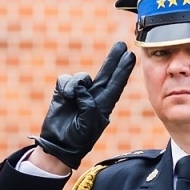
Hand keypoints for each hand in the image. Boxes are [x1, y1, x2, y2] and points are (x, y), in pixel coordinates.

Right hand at [30, 41, 135, 167]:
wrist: (58, 144)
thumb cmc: (78, 138)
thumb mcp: (88, 123)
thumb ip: (87, 103)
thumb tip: (80, 88)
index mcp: (104, 105)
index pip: (116, 84)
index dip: (123, 70)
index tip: (131, 56)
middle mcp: (93, 96)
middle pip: (106, 74)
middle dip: (113, 59)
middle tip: (122, 45)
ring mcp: (78, 93)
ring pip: (82, 77)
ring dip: (77, 84)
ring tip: (71, 98)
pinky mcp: (64, 92)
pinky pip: (66, 80)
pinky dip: (65, 87)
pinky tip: (65, 97)